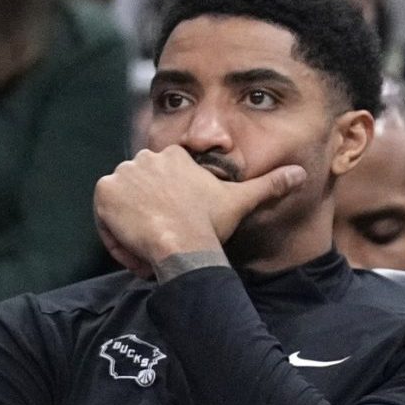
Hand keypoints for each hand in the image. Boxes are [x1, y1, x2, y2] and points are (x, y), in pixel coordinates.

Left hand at [94, 146, 304, 275]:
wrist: (182, 243)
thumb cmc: (211, 223)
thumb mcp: (242, 200)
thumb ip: (269, 184)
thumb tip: (300, 173)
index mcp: (173, 156)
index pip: (163, 179)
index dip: (171, 204)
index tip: (180, 222)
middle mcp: (144, 157)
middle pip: (141, 190)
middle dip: (151, 215)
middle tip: (168, 238)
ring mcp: (122, 174)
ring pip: (124, 204)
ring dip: (135, 226)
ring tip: (154, 247)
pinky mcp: (104, 193)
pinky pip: (106, 216)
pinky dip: (117, 235)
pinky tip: (138, 249)